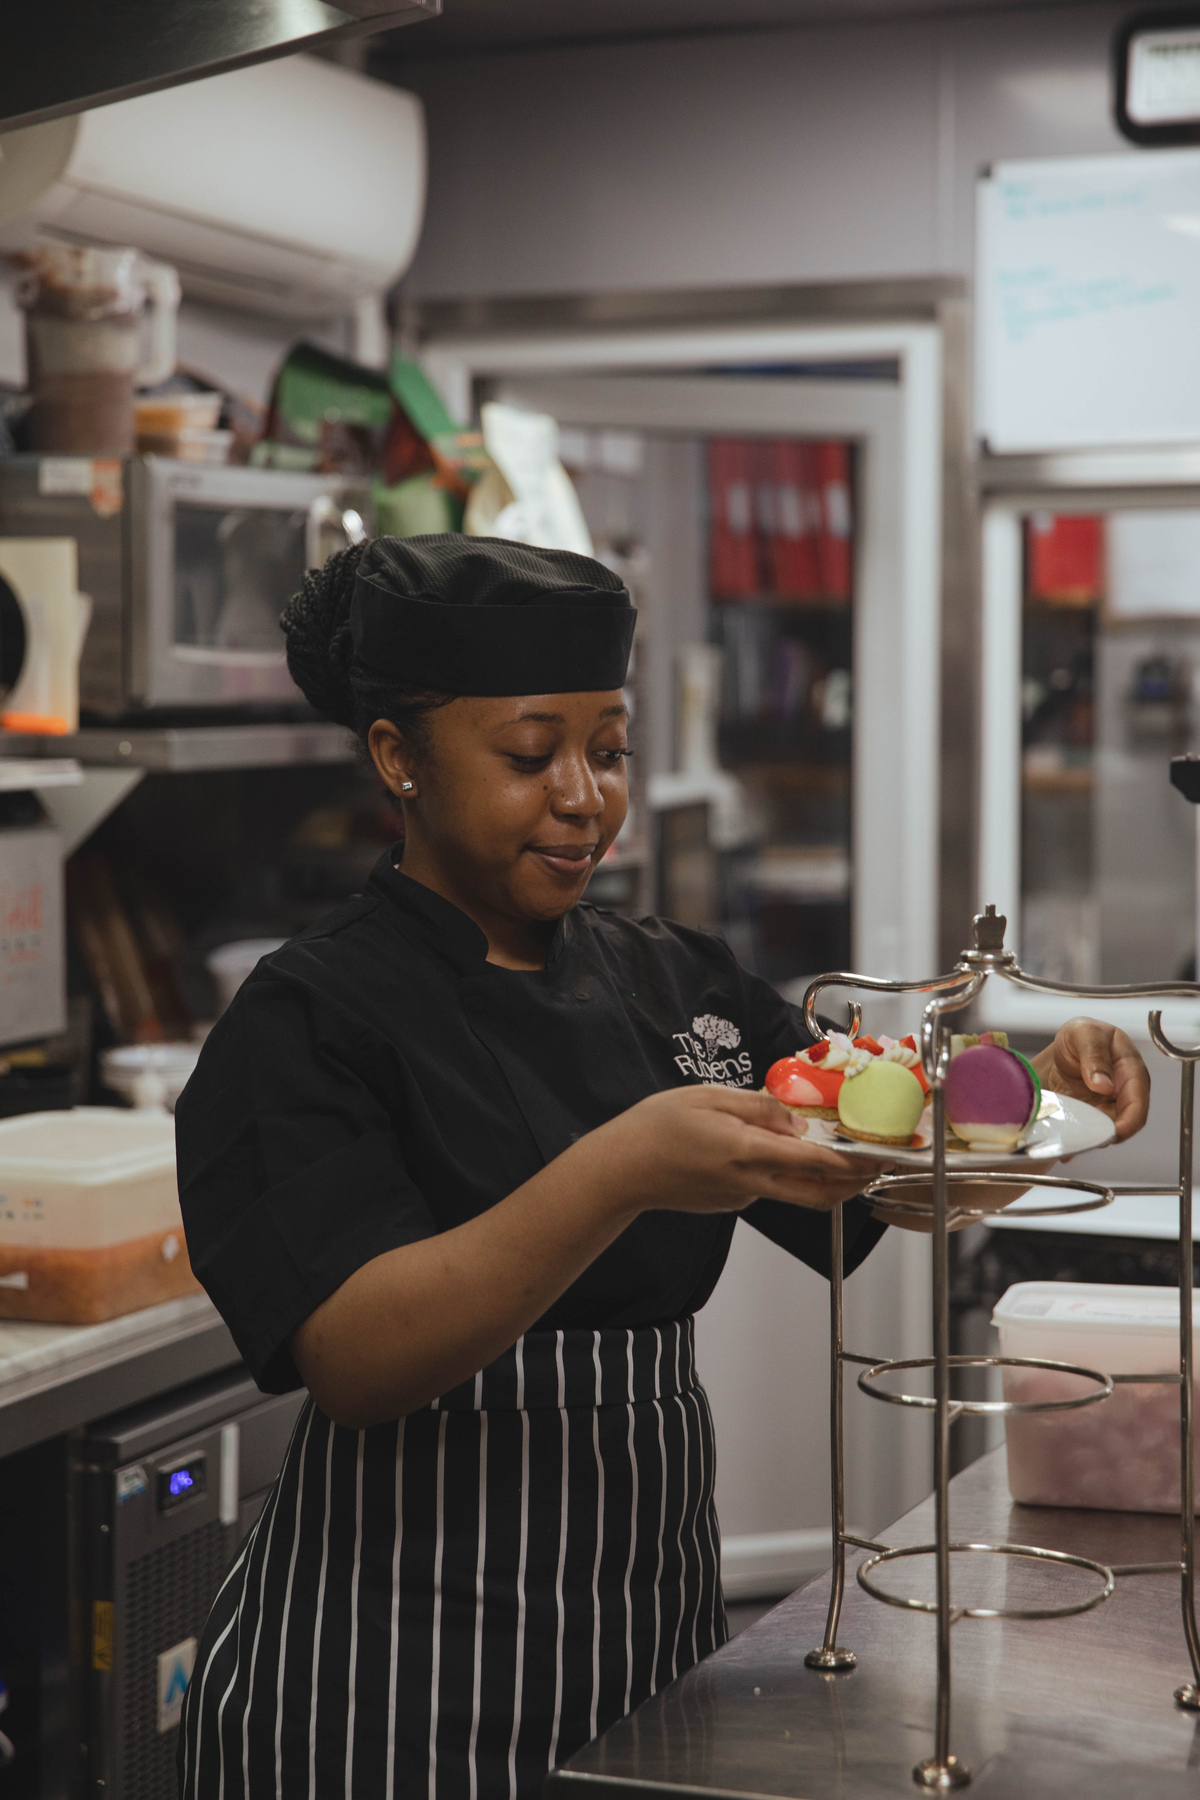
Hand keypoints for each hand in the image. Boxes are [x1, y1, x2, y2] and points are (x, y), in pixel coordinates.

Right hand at [587, 1084, 886, 1219]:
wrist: (621, 1170)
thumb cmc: (657, 1128)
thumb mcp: (710, 1098)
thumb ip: (759, 1108)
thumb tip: (796, 1119)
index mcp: (747, 1153)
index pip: (816, 1162)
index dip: (855, 1162)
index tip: (881, 1155)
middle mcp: (750, 1183)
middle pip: (819, 1194)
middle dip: (854, 1183)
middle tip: (877, 1164)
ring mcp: (741, 1198)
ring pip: (796, 1194)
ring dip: (824, 1180)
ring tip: (838, 1151)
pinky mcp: (731, 1203)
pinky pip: (769, 1188)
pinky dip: (788, 1174)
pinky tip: (780, 1149)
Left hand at [1032, 1017, 1149, 1141]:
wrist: (1066, 1046)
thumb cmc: (1082, 1036)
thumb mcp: (1085, 1033)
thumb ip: (1094, 1055)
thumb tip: (1104, 1084)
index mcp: (1130, 1070)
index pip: (1138, 1102)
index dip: (1129, 1122)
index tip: (1114, 1133)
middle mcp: (1123, 1093)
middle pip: (1123, 1123)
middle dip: (1106, 1135)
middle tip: (1086, 1142)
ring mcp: (1107, 1107)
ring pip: (1104, 1131)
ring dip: (1089, 1139)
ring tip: (1070, 1144)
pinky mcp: (1091, 1116)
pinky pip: (1087, 1132)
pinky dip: (1076, 1139)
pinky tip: (1064, 1148)